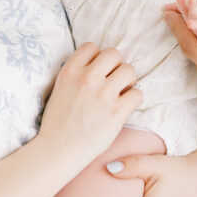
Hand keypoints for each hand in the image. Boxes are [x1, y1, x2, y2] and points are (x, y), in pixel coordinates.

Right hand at [37, 43, 141, 165]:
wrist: (58, 150)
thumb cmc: (58, 122)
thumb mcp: (60, 88)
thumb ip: (77, 73)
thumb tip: (98, 63)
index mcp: (70, 71)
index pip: (92, 46)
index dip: (97, 58)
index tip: (97, 71)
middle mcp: (87, 78)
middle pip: (114, 54)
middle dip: (115, 66)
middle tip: (112, 82)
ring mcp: (103, 95)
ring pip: (129, 70)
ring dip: (128, 81)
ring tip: (120, 93)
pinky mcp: (116, 112)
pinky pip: (137, 94)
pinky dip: (134, 100)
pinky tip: (124, 107)